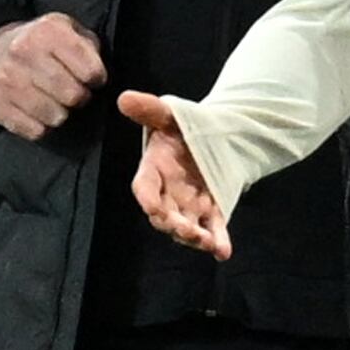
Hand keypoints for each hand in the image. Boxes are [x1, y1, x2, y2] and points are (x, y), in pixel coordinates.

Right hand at [0, 11, 105, 140]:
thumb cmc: (39, 45)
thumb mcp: (66, 31)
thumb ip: (88, 47)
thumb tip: (99, 74)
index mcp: (47, 31)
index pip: (90, 70)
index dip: (96, 79)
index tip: (91, 79)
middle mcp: (23, 51)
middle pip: (73, 95)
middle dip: (79, 98)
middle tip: (71, 93)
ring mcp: (6, 79)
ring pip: (56, 117)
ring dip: (60, 113)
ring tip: (53, 101)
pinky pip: (35, 131)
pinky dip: (40, 126)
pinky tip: (35, 112)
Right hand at [118, 90, 229, 255]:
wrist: (209, 135)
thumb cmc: (182, 126)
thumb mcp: (169, 114)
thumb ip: (150, 109)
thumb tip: (125, 98)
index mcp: (153, 170)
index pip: (144, 189)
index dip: (148, 200)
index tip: (154, 208)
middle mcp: (168, 192)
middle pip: (165, 216)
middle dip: (174, 225)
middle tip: (188, 231)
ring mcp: (189, 205)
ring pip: (187, 227)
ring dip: (195, 237)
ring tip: (208, 242)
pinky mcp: (210, 211)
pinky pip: (213, 229)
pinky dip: (218, 241)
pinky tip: (224, 251)